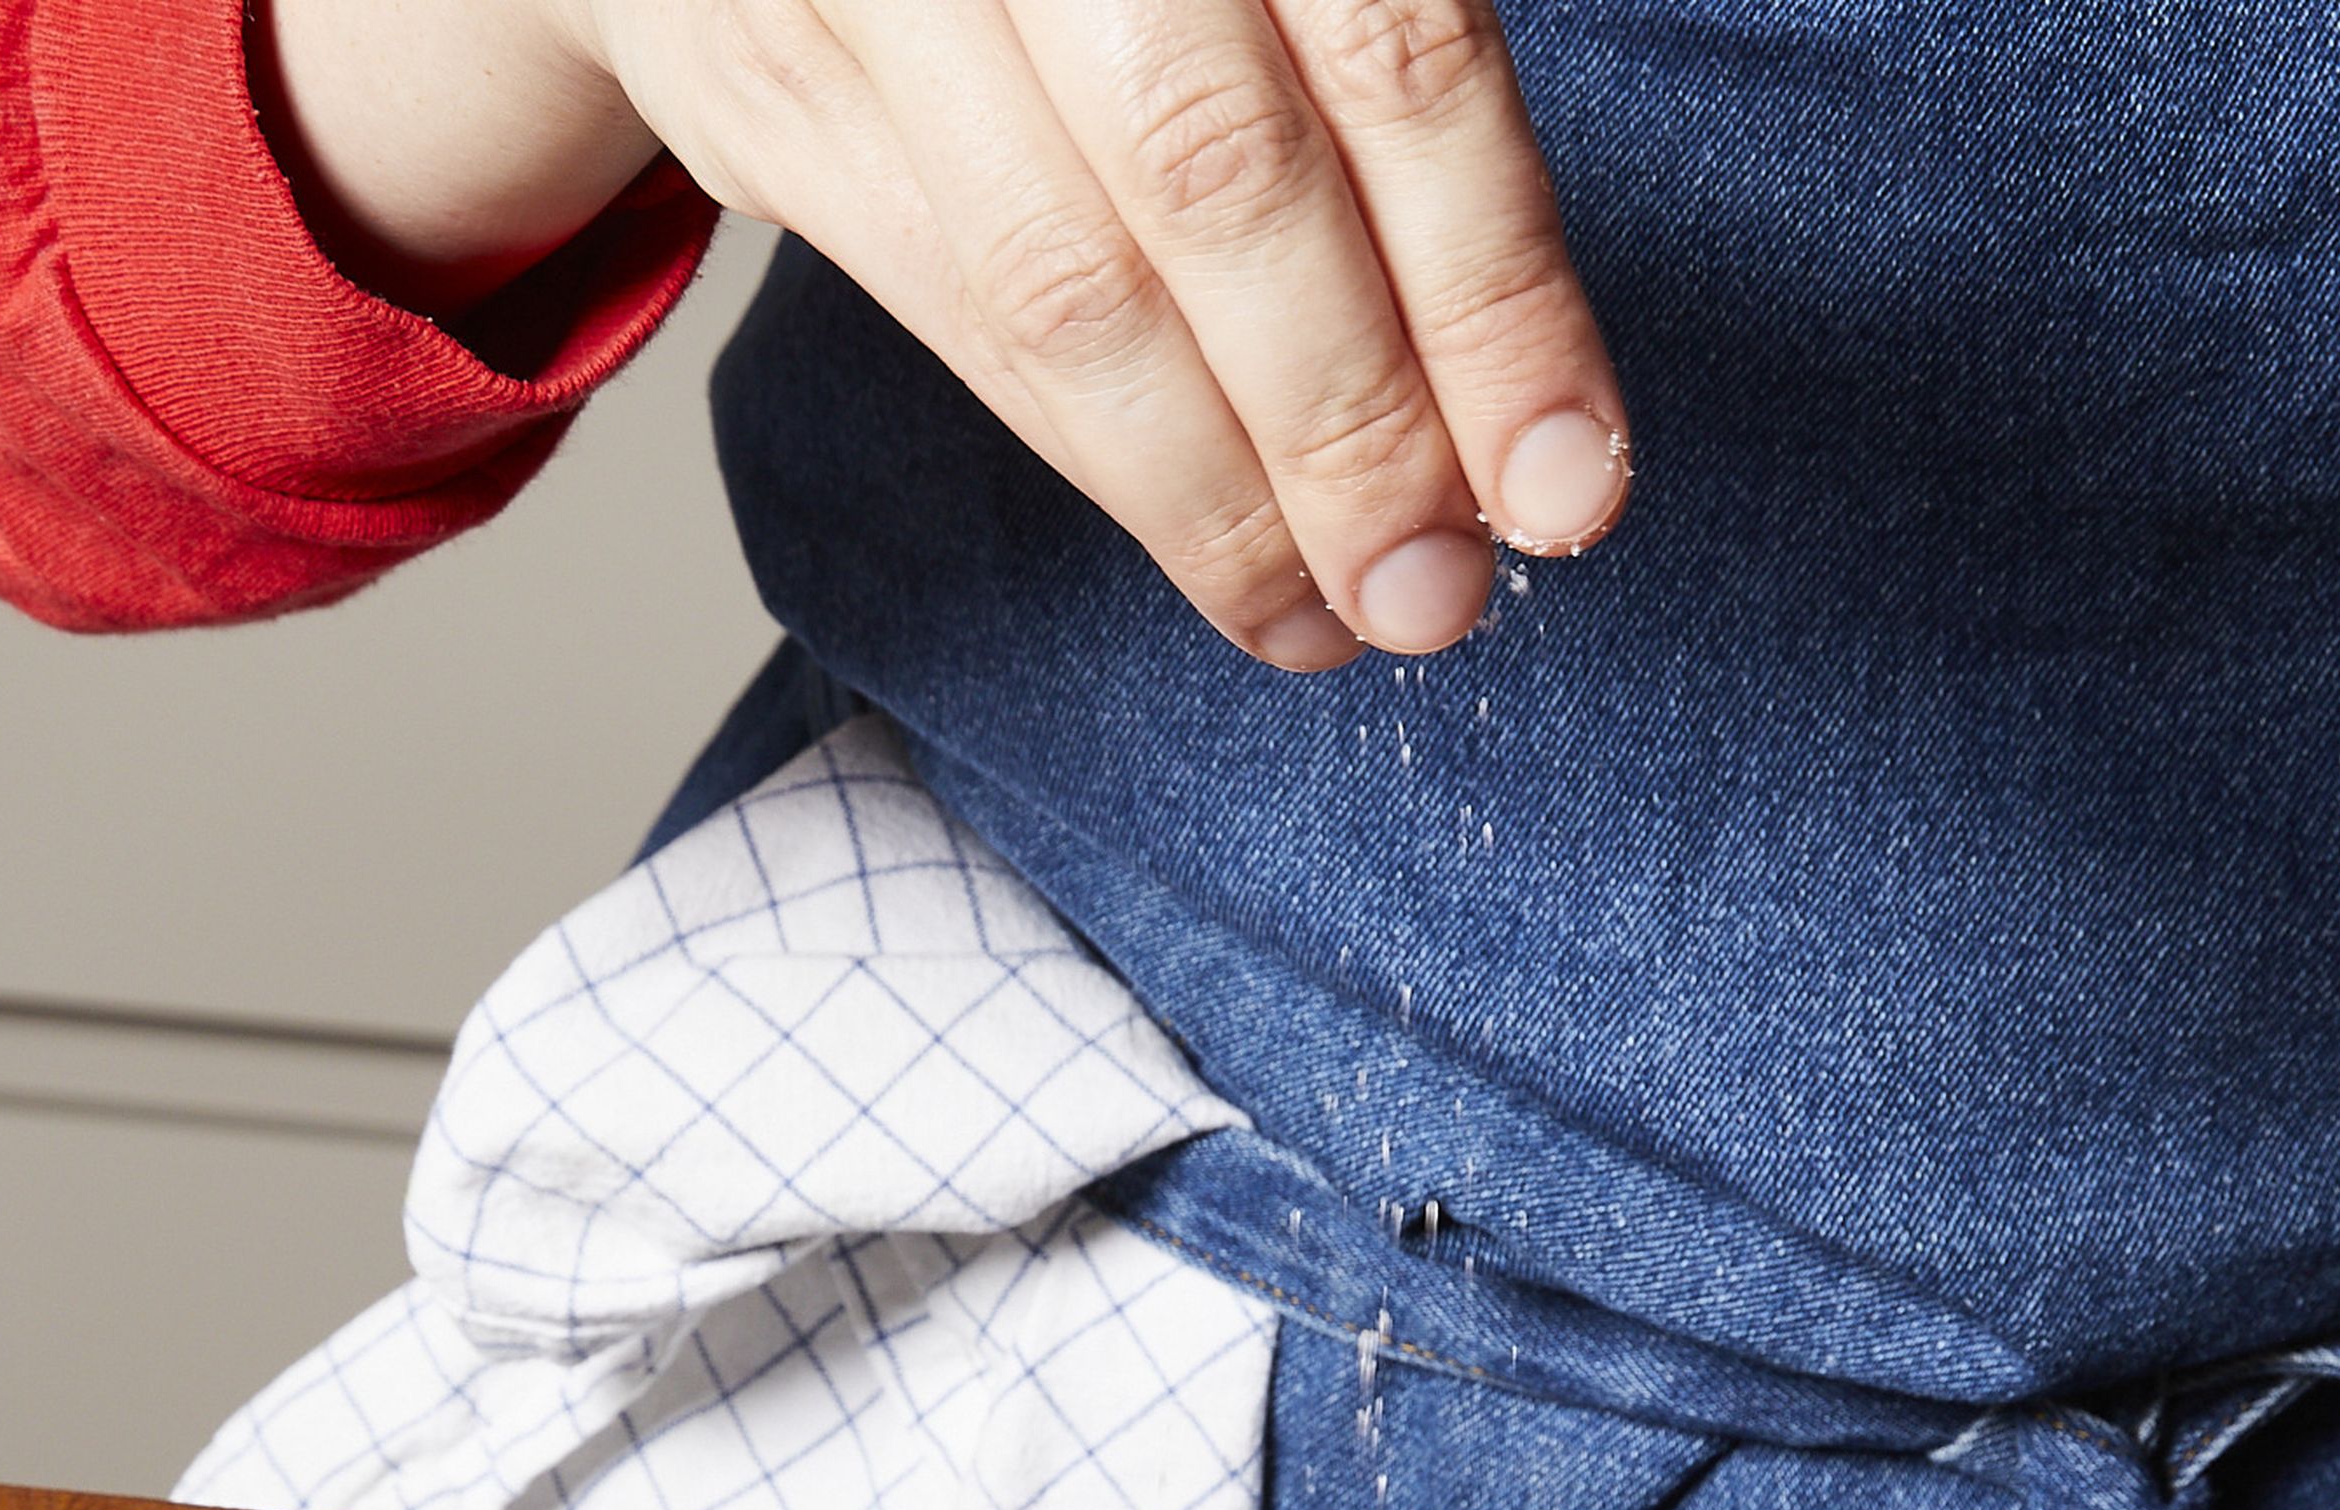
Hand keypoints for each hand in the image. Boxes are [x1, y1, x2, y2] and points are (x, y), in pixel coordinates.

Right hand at [263, 0, 1630, 665]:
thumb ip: (1386, 90)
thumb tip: (1531, 412)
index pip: (1399, 65)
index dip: (1491, 295)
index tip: (1566, 486)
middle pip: (1222, 184)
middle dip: (1350, 428)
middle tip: (1433, 595)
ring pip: (1068, 282)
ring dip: (1218, 495)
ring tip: (1324, 615)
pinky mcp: (773, 82)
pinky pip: (956, 312)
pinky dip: (1098, 456)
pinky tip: (1206, 546)